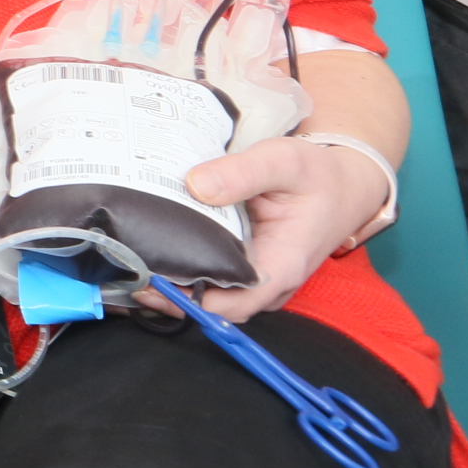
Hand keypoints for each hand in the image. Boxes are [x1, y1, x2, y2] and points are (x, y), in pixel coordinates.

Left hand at [151, 136, 393, 323]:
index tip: (151, 285)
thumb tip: (196, 186)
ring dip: (172, 285)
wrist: (343, 182)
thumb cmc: (316, 174)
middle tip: (123, 273)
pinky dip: (183, 270)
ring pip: (211, 294)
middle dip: (169, 296)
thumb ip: (242, 172)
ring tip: (127, 265)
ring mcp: (257, 275)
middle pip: (215, 306)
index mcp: (282, 265)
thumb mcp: (284, 161)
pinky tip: (149, 252)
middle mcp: (269, 280)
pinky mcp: (246, 263)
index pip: (235, 304)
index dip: (192, 302)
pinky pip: (214, 276)